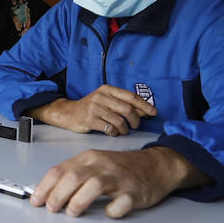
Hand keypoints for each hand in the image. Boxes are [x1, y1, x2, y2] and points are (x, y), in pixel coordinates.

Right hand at [30, 85, 156, 135]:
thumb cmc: (91, 107)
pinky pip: (110, 129)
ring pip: (120, 121)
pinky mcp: (90, 120)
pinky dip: (114, 133)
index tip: (154, 113)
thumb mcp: (106, 100)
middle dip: (136, 120)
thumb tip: (145, 110)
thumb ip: (123, 103)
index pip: (131, 96)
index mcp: (107, 89)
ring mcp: (95, 108)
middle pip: (128, 110)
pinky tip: (112, 132)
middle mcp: (101, 97)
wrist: (69, 113)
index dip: (145, 105)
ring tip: (123, 130)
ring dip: (125, 129)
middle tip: (136, 126)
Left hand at [31, 147, 207, 217]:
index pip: (60, 170)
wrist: (156, 165)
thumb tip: (48, 192)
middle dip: (58, 195)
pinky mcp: (135, 192)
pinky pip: (122, 202)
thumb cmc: (121, 168)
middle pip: (74, 177)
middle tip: (52, 209)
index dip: (45, 187)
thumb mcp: (94, 164)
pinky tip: (108, 213)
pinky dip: (113, 210)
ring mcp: (119, 178)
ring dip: (78, 201)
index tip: (37, 201)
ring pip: (94, 185)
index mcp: (89, 158)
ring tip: (72, 212)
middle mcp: (102, 165)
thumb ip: (73, 175)